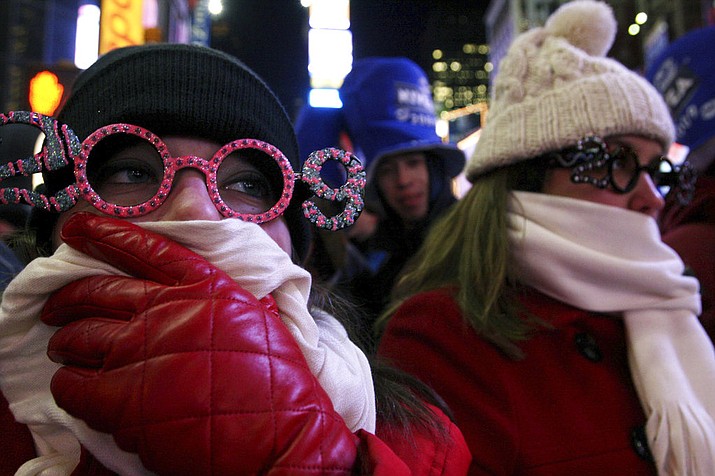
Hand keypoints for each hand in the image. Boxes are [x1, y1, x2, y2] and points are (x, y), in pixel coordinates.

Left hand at [41, 213, 357, 474]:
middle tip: (57, 308)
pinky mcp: (121, 398)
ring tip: (66, 351)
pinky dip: (69, 384)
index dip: (104, 233)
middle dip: (67, 299)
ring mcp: (139, 352)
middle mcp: (165, 310)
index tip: (77, 228)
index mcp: (202, 286)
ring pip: (77, 337)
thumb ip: (216, 298)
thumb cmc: (276, 380)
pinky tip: (77, 387)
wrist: (279, 432)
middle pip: (95, 293)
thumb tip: (190, 293)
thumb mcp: (255, 316)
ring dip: (67, 343)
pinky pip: (72, 384)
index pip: (143, 248)